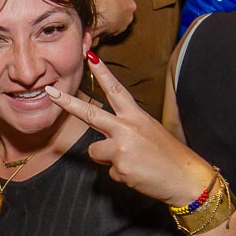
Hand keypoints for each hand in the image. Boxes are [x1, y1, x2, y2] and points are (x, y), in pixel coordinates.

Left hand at [45, 52, 215, 205]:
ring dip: (107, 158)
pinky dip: (121, 175)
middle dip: (67, 103)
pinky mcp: (119, 167)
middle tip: (50, 92)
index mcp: (136, 116)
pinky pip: (109, 171)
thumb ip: (126, 130)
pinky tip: (138, 174)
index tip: (90, 57)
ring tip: (132, 162)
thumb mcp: (149, 133)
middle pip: (90, 113)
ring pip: (95, 151)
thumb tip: (107, 138)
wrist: (185, 178)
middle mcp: (127, 128)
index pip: (116, 90)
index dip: (102, 73)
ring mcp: (122, 148)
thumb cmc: (169, 156)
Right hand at [90, 0, 135, 40]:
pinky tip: (103, 24)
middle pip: (125, 6)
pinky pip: (117, 27)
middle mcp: (131, 6)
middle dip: (117, 7)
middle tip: (106, 7)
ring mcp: (128, 19)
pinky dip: (111, 26)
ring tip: (103, 17)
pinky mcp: (122, 30)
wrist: (95, 16)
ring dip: (115, 18)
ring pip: (122, 17)